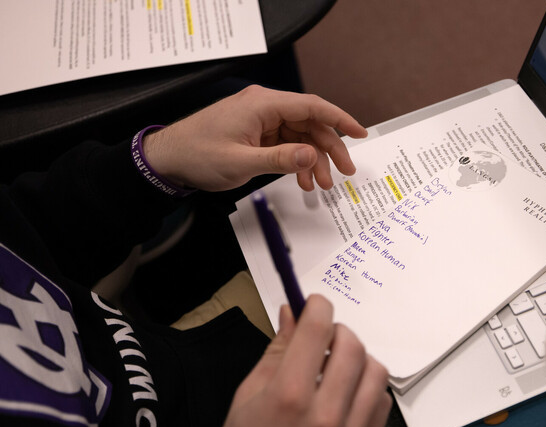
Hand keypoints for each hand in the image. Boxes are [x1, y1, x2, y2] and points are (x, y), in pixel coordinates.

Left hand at [143, 85, 368, 191]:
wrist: (167, 159)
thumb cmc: (197, 155)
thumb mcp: (241, 162)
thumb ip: (281, 159)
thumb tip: (312, 155)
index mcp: (263, 105)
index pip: (312, 107)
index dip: (340, 119)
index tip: (361, 133)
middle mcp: (265, 107)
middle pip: (310, 124)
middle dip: (330, 149)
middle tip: (344, 173)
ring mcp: (261, 120)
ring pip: (301, 137)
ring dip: (313, 160)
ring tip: (321, 185)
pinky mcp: (256, 133)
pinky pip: (287, 145)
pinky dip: (297, 162)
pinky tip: (302, 180)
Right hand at [198, 295, 390, 426]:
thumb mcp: (246, 396)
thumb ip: (276, 351)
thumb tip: (292, 314)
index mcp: (288, 396)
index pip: (317, 330)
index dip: (318, 307)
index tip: (316, 305)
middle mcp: (325, 415)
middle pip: (352, 346)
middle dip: (337, 332)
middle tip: (322, 340)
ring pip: (375, 371)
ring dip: (357, 359)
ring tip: (336, 368)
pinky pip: (382, 403)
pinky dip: (368, 389)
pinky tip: (347, 395)